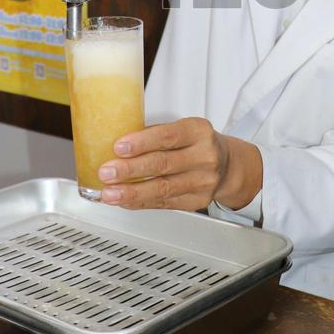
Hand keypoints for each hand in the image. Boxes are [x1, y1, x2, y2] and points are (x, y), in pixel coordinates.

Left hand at [97, 118, 262, 212]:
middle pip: (163, 164)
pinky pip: (164, 203)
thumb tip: (116, 145)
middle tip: (107, 172)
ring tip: (110, 193)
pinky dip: (140, 203)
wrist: (227, 165)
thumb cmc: (196, 144)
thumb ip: (153, 135)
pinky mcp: (197, 201)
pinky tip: (124, 200)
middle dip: (131, 170)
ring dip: (132, 192)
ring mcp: (203, 182)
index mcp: (198, 131)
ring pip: (162, 188)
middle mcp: (205, 156)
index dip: (142, 142)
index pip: (168, 136)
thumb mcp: (182, 129)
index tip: (119, 147)